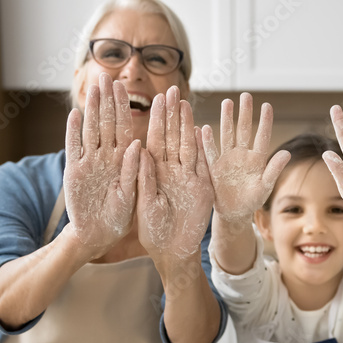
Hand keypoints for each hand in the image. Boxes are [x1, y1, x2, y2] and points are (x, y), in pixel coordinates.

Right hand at [63, 73, 139, 256]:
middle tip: (106, 75)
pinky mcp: (74, 171)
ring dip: (92, 109)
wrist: (98, 235)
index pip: (126, 128)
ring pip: (91, 129)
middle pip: (107, 122)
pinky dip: (72, 131)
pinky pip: (73, 147)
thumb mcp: (133, 195)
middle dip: (107, 99)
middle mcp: (107, 156)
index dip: (125, 107)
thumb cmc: (120, 217)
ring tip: (92, 88)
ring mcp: (90, 161)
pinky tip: (74, 114)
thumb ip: (133, 171)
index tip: (126, 87)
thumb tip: (137, 145)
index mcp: (125, 160)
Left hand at [137, 86, 214, 260]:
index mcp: (152, 173)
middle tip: (172, 90)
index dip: (154, 120)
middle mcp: (169, 171)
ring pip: (186, 146)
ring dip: (186, 125)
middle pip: (170, 137)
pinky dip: (203, 148)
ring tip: (184, 103)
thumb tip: (139, 149)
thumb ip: (142, 177)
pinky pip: (203, 164)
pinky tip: (201, 129)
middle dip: (171, 114)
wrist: (173, 252)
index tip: (154, 99)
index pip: (153, 140)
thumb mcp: (144, 204)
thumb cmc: (153, 232)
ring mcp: (187, 177)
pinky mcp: (202, 187)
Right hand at [201, 93, 289, 222]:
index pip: (262, 136)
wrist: (234, 212)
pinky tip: (203, 128)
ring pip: (227, 135)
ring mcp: (227, 159)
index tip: (267, 105)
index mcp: (257, 159)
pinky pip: (210, 152)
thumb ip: (274, 169)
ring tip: (227, 102)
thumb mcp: (265, 187)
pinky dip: (206, 142)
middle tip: (246, 95)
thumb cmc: (253, 200)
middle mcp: (242, 155)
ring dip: (226, 119)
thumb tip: (286, 153)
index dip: (264, 121)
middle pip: (243, 130)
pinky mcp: (214, 167)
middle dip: (244, 112)